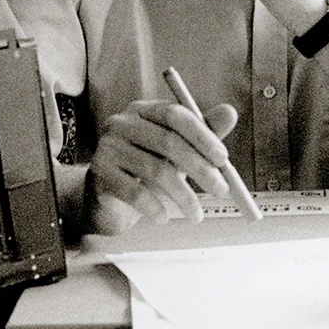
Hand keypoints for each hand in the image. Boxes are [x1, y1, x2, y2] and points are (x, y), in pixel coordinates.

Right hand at [87, 99, 238, 232]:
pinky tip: (163, 218)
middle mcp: (121, 122)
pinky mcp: (99, 174)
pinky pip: (134, 192)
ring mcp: (107, 147)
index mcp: (143, 111)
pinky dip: (155, 208)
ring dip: (183, 196)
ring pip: (154, 170)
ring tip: (195, 214)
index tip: (223, 159)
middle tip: (221, 190)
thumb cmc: (145, 171)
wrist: (105, 200)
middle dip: (200, 168)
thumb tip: (230, 112)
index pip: (175, 114)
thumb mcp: (177, 152)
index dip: (202, 135)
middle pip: (167, 141)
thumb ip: (202, 134)